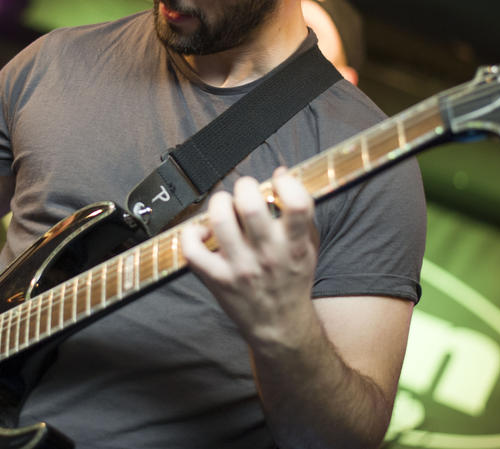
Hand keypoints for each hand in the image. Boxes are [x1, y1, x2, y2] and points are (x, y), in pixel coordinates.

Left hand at [180, 168, 318, 350]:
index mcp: (294, 245)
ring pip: (219, 222)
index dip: (287, 185)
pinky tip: (204, 233)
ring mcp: (240, 268)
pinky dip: (191, 234)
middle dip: (245, 187)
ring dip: (219, 204)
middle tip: (245, 192)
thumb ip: (299, 211)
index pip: (297, 205)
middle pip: (250, 207)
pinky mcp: (217, 279)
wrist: (279, 326)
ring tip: (224, 206)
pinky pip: (192, 251)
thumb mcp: (307, 246)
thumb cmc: (292, 280)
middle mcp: (267, 255)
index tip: (279, 184)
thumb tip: (281, 173)